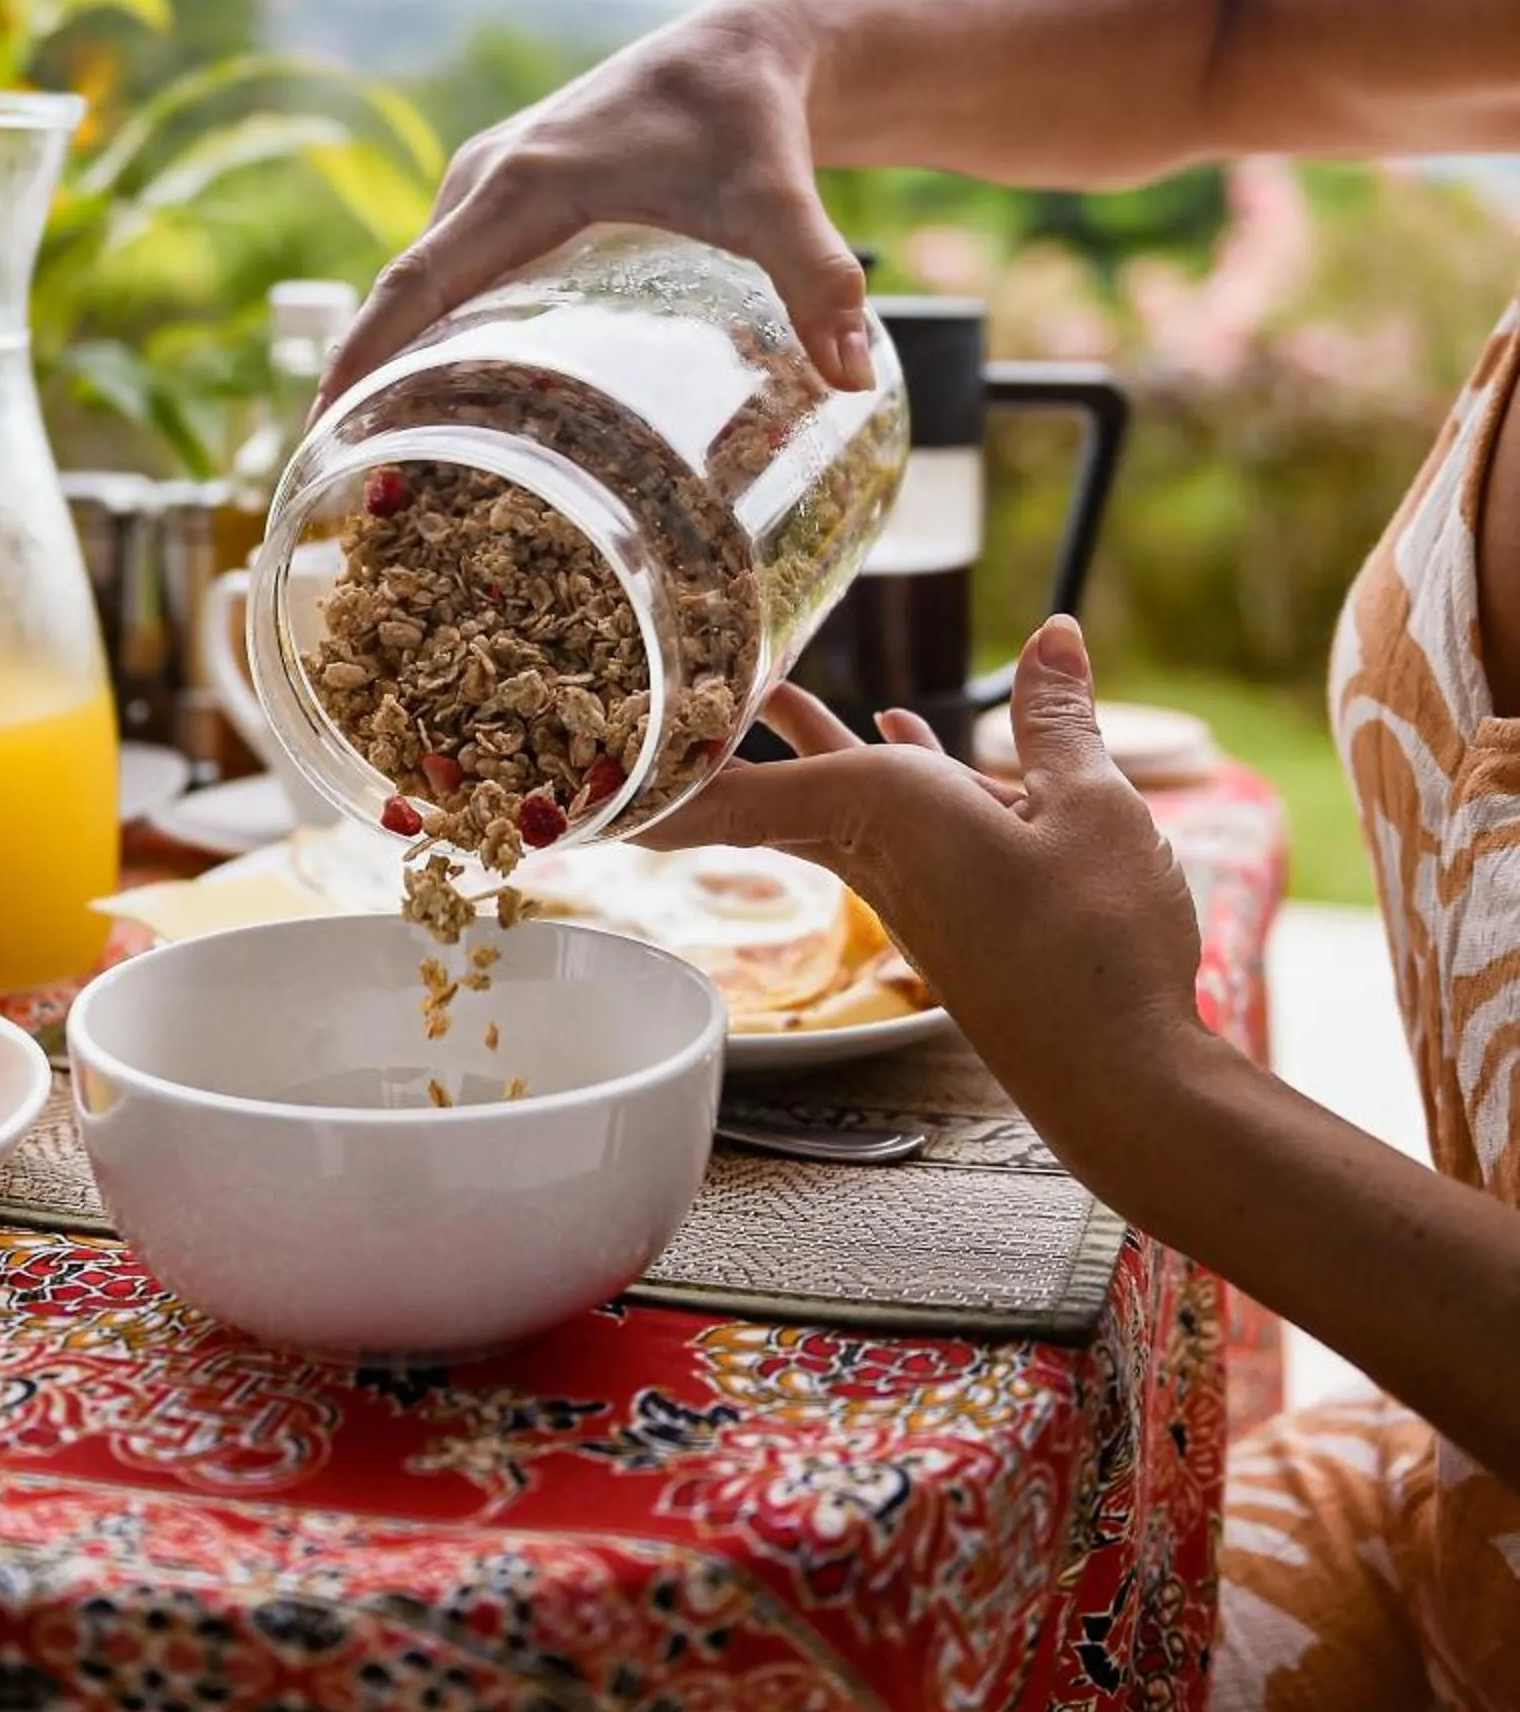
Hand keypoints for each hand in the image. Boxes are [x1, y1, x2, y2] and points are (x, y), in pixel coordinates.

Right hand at [316, 0, 872, 406]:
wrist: (746, 49)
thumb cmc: (751, 121)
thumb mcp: (777, 201)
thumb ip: (815, 280)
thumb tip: (856, 377)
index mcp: (520, 186)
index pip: (413, 284)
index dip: (361, 360)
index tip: (322, 433)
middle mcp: (485, 180)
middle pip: (404, 293)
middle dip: (367, 382)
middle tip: (359, 487)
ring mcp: (489, 181)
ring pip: (421, 281)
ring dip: (394, 356)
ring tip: (386, 457)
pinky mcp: (507, 189)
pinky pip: (445, 266)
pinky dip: (429, 326)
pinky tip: (437, 391)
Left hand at [644, 618, 1211, 1203]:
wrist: (1123, 1077)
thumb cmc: (1096, 942)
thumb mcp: (1091, 804)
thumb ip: (1058, 718)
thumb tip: (1053, 634)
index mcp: (884, 810)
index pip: (734, 789)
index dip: (660, 777)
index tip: (587, 778)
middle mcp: (877, 854)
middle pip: (770, 790)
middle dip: (727, 740)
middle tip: (682, 693)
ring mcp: (909, 893)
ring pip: (834, 806)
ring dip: (808, 748)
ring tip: (777, 691)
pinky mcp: (949, 918)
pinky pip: (896, 832)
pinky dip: (893, 782)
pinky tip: (908, 744)